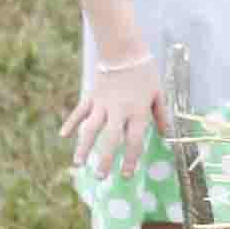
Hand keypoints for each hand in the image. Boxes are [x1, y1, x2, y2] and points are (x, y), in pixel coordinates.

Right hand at [65, 58, 165, 179]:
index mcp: (137, 112)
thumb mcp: (159, 94)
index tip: (127, 175)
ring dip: (83, 147)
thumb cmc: (145, 73)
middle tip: (101, 178)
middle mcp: (118, 111)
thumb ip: (161, 115)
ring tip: (78, 164)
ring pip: (90, 129)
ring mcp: (101, 104)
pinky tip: (63, 136)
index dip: (131, 159)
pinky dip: (71, 123)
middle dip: (106, 160)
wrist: (124, 51)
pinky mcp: (90, 96)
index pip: (134, 141)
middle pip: (110, 140)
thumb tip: (166, 134)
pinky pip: (79, 112)